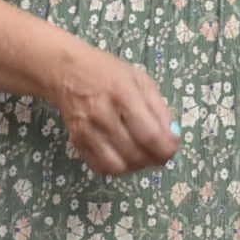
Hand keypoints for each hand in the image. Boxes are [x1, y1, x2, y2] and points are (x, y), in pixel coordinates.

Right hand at [47, 43, 179, 175]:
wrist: (66, 71)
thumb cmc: (108, 73)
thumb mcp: (140, 80)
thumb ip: (158, 108)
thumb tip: (172, 136)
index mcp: (124, 96)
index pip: (150, 135)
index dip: (167, 148)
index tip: (172, 146)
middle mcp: (103, 116)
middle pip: (136, 154)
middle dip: (155, 159)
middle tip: (159, 151)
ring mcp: (87, 132)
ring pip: (118, 166)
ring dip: (136, 166)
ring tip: (142, 154)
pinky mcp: (76, 142)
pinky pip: (101, 167)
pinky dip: (117, 168)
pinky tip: (123, 155)